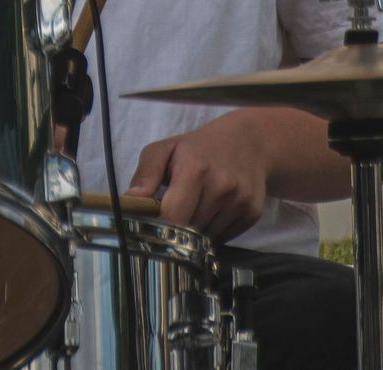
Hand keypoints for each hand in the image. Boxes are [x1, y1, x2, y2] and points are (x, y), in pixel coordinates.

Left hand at [125, 111, 270, 242]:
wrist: (249, 142)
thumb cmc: (199, 147)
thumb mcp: (166, 149)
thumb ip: (145, 174)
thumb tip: (130, 200)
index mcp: (195, 169)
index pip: (172, 217)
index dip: (157, 228)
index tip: (148, 230)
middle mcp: (221, 187)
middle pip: (189, 233)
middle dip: (174, 232)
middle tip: (168, 221)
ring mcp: (240, 202)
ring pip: (206, 240)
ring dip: (194, 236)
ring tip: (191, 212)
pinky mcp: (252, 213)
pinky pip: (224, 238)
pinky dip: (212, 234)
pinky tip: (210, 214)